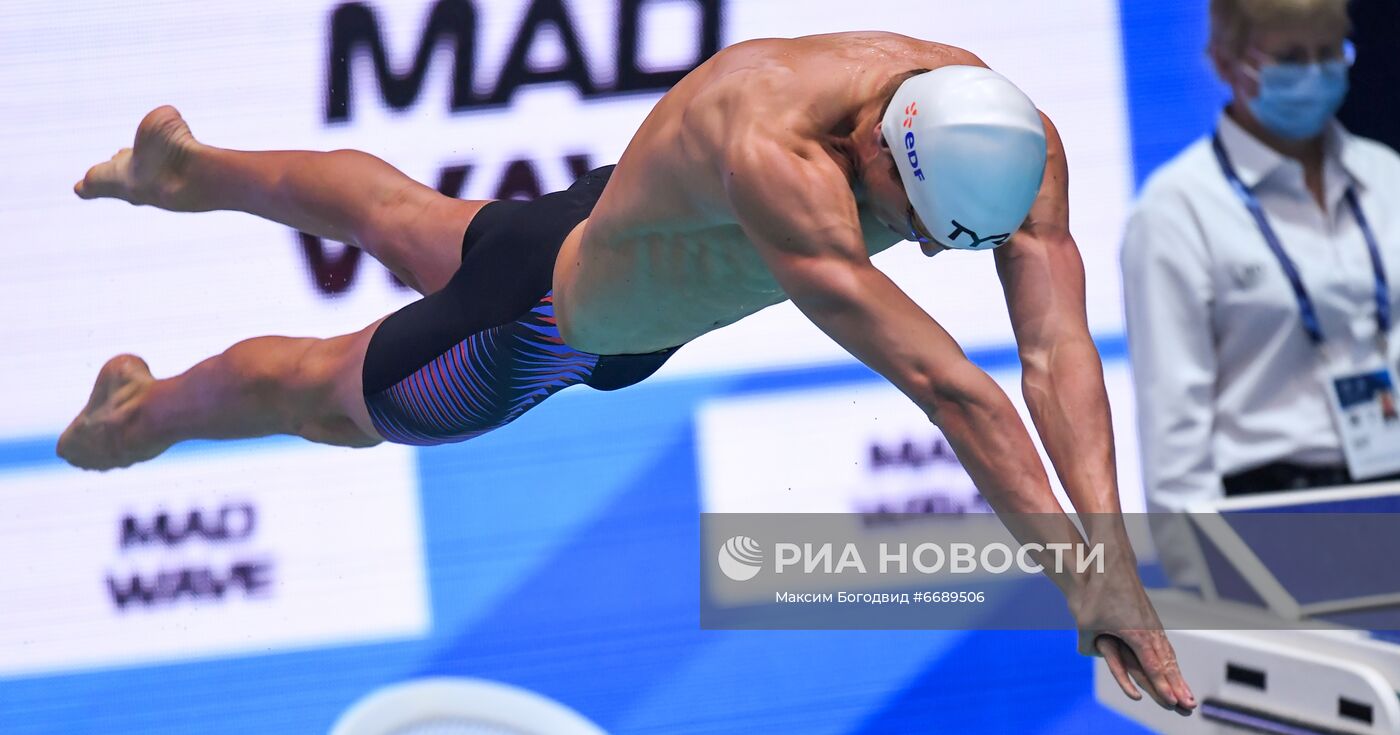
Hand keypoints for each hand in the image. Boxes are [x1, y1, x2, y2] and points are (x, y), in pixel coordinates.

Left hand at [1071, 557, 1195, 714]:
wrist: (1112, 565)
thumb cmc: (1097, 593)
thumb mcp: (1085, 620)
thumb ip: (1086, 641)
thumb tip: (1084, 652)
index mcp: (1137, 634)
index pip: (1153, 666)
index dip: (1163, 686)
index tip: (1174, 702)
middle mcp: (1150, 632)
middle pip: (1167, 665)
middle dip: (1178, 687)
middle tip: (1191, 706)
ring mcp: (1153, 625)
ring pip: (1169, 656)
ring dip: (1178, 676)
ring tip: (1188, 694)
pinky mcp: (1151, 620)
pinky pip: (1165, 646)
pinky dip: (1172, 661)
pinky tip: (1174, 668)